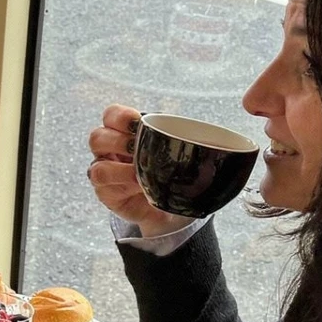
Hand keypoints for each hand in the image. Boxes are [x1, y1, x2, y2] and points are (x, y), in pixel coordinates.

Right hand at [87, 104, 193, 238]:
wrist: (167, 206)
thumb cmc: (169, 172)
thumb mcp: (177, 151)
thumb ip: (185, 138)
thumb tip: (224, 132)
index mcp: (123, 132)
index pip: (110, 115)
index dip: (120, 116)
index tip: (137, 122)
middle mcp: (108, 150)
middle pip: (97, 137)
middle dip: (118, 141)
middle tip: (137, 148)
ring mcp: (103, 171)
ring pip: (97, 165)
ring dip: (120, 168)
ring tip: (139, 172)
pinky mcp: (104, 192)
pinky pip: (103, 186)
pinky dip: (122, 183)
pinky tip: (140, 186)